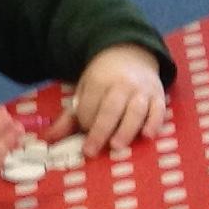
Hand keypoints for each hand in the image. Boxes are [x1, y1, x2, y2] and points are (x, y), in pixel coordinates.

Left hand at [49, 43, 167, 152]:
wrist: (132, 57)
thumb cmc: (105, 80)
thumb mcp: (85, 91)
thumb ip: (69, 117)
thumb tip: (49, 139)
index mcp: (100, 80)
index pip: (90, 105)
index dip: (84, 121)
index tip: (83, 132)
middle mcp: (122, 84)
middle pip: (110, 109)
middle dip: (100, 130)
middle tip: (91, 151)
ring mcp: (142, 90)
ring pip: (135, 111)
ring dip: (126, 129)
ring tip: (117, 146)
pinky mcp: (158, 96)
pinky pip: (158, 110)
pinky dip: (154, 123)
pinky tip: (147, 136)